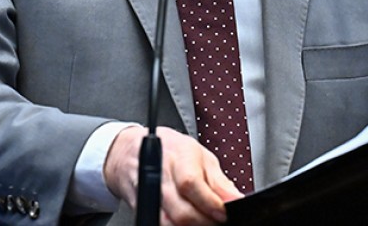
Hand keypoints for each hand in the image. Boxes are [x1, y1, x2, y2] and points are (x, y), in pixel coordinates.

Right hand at [104, 126, 243, 225]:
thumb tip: (237, 200)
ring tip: (205, 220)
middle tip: (218, 220)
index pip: (191, 184)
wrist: (130, 152)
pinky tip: (188, 222)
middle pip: (181, 211)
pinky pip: (159, 224)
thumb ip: (219, 181)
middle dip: (204, 221)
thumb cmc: (170, 150)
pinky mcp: (142, 208)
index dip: (210, 204)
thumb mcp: (200, 155)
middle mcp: (160, 175)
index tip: (224, 213)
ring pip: (169, 223)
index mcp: (177, 156)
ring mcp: (147, 193)